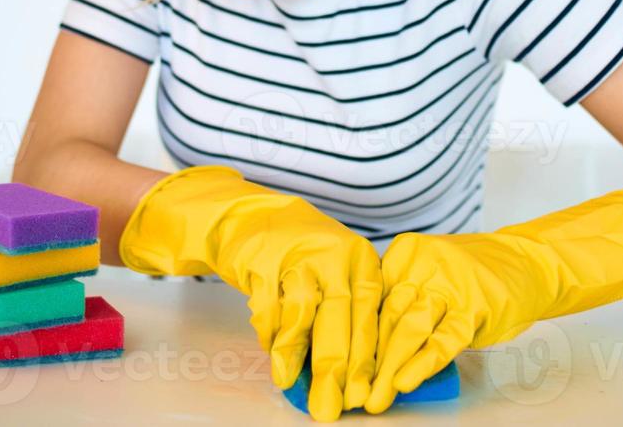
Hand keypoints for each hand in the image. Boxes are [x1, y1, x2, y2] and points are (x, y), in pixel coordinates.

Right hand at [119, 166, 380, 421]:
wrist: (252, 215)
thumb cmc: (303, 253)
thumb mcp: (337, 274)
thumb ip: (346, 315)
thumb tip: (351, 377)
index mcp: (362, 261)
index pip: (370, 316)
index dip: (366, 361)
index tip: (362, 397)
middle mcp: (335, 255)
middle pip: (339, 319)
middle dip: (335, 369)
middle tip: (330, 406)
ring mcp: (298, 254)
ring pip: (302, 313)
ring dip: (295, 354)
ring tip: (291, 385)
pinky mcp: (263, 259)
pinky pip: (268, 306)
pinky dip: (270, 334)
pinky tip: (273, 355)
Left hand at [365, 189, 622, 413]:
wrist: (526, 260)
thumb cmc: (469, 274)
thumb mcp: (428, 272)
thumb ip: (399, 299)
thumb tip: (361, 347)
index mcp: (404, 254)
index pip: (369, 298)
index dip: (350, 336)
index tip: (335, 368)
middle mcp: (423, 265)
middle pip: (385, 316)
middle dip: (365, 358)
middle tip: (348, 391)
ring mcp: (450, 284)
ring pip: (410, 328)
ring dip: (388, 367)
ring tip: (373, 397)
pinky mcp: (476, 306)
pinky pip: (445, 338)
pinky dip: (423, 362)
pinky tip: (405, 381)